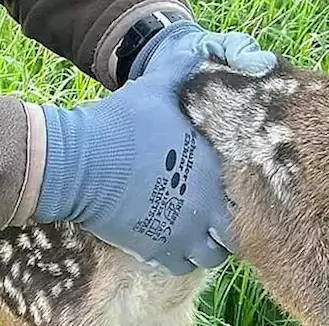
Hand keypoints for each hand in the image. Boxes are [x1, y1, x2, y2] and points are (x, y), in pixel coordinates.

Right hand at [31, 21, 274, 274]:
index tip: (229, 187)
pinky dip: (182, 259)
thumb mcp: (158, 89)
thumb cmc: (119, 124)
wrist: (77, 162)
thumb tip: (200, 55)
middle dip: (230, 225)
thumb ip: (185, 73)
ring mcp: (184, 234)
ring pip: (213, 255)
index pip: (251, 193)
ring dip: (208, 245)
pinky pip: (184, 268)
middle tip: (215, 214)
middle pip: (238, 232)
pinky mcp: (157, 252)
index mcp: (216, 170)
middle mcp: (208, 207)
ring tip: (194, 230)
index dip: (243, 192)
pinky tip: (171, 241)